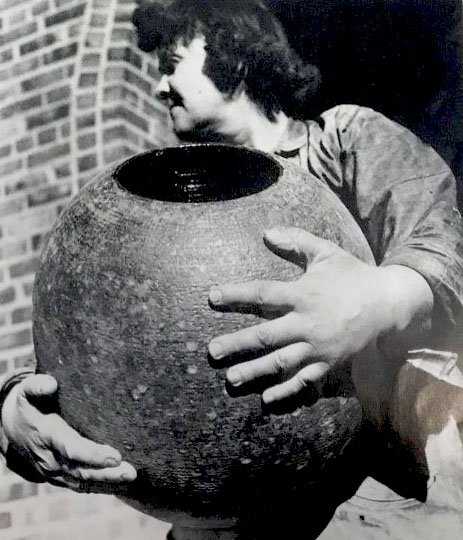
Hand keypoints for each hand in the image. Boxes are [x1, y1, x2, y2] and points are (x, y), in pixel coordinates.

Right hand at [1, 374, 136, 491]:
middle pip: (80, 470)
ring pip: (82, 482)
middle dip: (106, 473)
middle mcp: (49, 458)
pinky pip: (81, 486)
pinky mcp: (59, 477)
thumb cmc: (28, 404)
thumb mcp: (27, 391)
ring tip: (130, 479)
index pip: (71, 448)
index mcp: (46, 435)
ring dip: (107, 483)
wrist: (12, 428)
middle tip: (130, 472)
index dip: (93, 454)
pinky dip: (101, 488)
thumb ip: (37, 385)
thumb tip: (51, 384)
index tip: (116, 456)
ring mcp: (53, 472)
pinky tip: (121, 486)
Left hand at [208, 227, 432, 410]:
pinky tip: (266, 399)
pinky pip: (305, 380)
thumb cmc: (352, 275)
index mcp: (303, 294)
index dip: (236, 295)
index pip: (263, 294)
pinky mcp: (329, 363)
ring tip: (231, 379)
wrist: (386, 302)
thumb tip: (266, 233)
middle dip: (237, 344)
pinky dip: (286, 390)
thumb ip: (296, 241)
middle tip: (212, 351)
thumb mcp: (326, 252)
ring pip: (281, 362)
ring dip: (255, 371)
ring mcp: (318, 347)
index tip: (211, 297)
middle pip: (266, 335)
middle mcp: (307, 323)